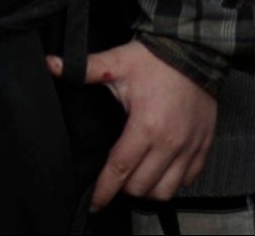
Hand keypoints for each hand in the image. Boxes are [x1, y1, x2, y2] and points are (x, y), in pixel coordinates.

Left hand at [51, 41, 217, 208]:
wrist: (194, 52)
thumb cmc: (154, 59)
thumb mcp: (116, 62)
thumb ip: (83, 69)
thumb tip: (49, 64)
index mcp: (145, 126)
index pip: (120, 169)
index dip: (105, 189)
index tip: (94, 203)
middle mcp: (169, 143)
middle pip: (141, 186)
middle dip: (123, 188)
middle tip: (114, 179)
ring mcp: (190, 148)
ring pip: (167, 190)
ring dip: (148, 189)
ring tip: (136, 179)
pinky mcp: (204, 146)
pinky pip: (189, 180)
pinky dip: (173, 182)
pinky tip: (161, 171)